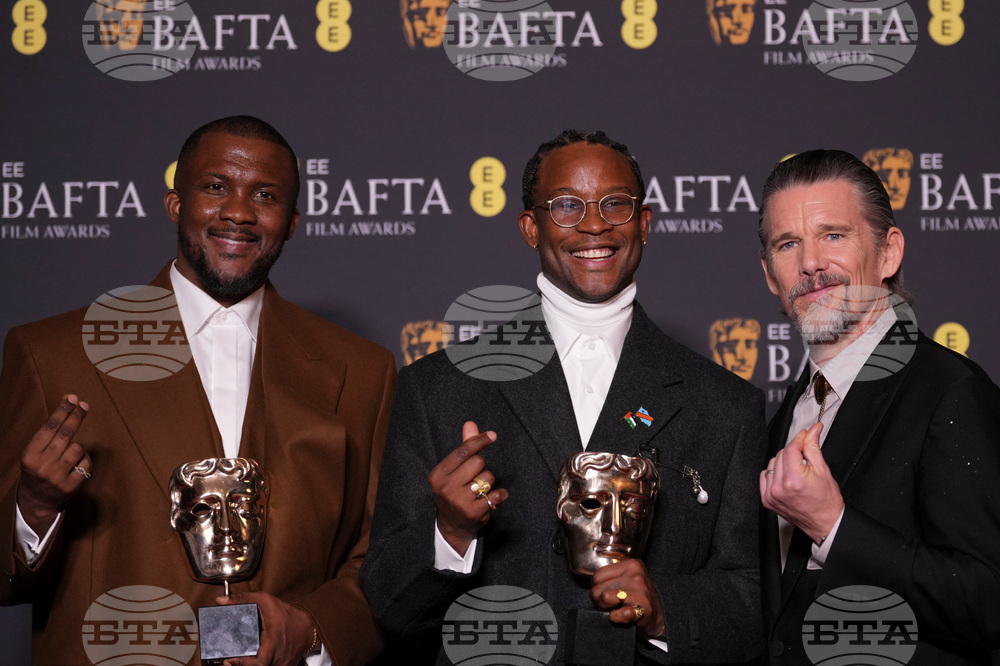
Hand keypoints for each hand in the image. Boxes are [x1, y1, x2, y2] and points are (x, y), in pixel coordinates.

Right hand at [17, 395, 90, 534]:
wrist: (37, 500)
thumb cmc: (38, 468)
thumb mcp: (34, 451)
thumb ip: (49, 431)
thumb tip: (68, 402)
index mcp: (30, 456)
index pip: (49, 428)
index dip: (62, 411)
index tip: (72, 398)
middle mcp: (42, 466)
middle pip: (65, 435)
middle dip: (76, 417)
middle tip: (84, 405)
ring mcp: (57, 477)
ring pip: (78, 448)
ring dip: (77, 446)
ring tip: (70, 452)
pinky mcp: (71, 486)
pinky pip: (86, 463)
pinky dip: (84, 459)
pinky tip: (77, 463)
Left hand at [216, 592, 314, 665]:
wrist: (308, 626)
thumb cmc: (288, 615)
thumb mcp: (266, 601)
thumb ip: (243, 599)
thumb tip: (221, 601)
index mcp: (273, 641)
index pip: (260, 661)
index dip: (243, 663)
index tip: (230, 661)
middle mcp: (278, 656)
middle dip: (243, 665)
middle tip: (230, 661)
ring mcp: (282, 664)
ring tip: (239, 661)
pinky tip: (253, 662)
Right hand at [429, 421, 507, 555]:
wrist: (451, 526)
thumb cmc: (454, 492)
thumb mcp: (453, 471)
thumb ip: (463, 448)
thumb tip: (470, 424)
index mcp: (438, 474)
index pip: (463, 451)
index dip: (479, 441)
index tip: (492, 435)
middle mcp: (446, 487)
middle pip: (478, 462)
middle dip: (481, 468)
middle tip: (474, 480)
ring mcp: (459, 501)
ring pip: (488, 477)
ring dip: (489, 483)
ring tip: (479, 493)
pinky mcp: (473, 513)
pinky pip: (497, 494)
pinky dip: (499, 495)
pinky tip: (490, 500)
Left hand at [591, 559, 665, 639]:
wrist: (660, 617)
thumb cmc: (638, 597)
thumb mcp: (628, 579)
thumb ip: (612, 577)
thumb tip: (591, 586)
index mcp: (631, 565)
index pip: (596, 576)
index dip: (598, 588)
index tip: (608, 592)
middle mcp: (636, 576)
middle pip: (597, 589)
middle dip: (600, 600)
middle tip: (612, 604)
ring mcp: (640, 592)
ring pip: (604, 598)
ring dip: (606, 609)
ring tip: (616, 609)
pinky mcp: (642, 609)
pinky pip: (617, 614)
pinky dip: (616, 618)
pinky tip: (623, 616)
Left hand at [760, 421, 843, 542]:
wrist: (824, 522)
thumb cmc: (826, 501)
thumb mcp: (823, 470)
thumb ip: (813, 447)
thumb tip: (812, 430)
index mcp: (793, 480)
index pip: (791, 448)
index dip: (800, 439)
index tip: (806, 435)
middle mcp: (778, 488)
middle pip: (781, 454)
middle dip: (794, 451)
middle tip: (805, 457)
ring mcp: (770, 495)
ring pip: (772, 463)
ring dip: (784, 462)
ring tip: (797, 470)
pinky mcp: (766, 500)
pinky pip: (765, 476)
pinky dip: (774, 473)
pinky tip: (786, 477)